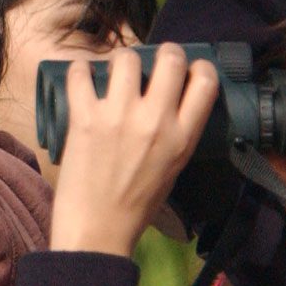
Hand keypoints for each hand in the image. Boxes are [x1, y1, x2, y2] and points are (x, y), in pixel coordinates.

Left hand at [49, 45, 218, 256]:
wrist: (97, 232)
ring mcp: (119, 117)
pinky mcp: (85, 119)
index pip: (206, 81)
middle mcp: (156, 121)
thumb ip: (178, 133)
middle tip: (147, 64)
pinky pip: (81, 74)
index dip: (197, 67)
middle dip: (161, 53)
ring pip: (126, 58)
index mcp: (183, 137)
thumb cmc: (136, 206)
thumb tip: (174, 101)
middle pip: (170, 58)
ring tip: (112, 75)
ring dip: (119, 62)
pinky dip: (79, 71)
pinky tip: (82, 79)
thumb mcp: (173, 168)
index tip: (186, 70)